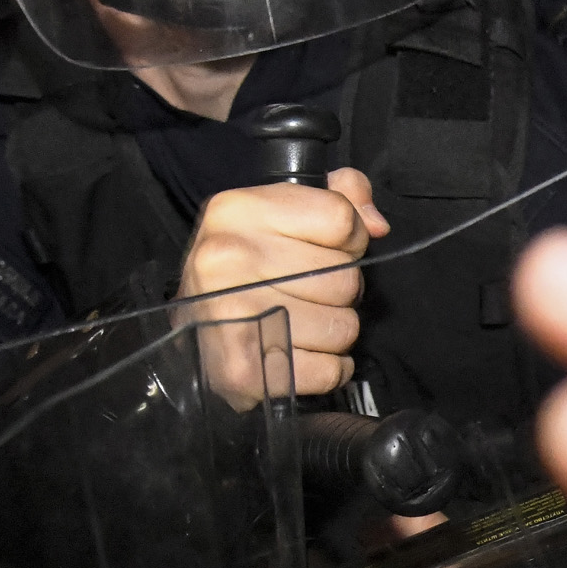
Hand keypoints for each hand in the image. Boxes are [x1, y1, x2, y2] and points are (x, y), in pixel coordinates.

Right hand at [178, 169, 390, 402]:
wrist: (190, 333)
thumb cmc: (243, 271)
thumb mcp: (278, 215)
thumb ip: (340, 197)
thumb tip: (376, 224)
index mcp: (239, 210)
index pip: (341, 219)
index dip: (350, 240)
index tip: (327, 252)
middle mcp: (229, 257)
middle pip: (344, 278)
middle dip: (341, 292)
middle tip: (310, 296)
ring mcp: (232, 314)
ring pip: (342, 326)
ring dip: (335, 333)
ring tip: (302, 326)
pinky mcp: (243, 369)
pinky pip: (329, 370)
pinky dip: (328, 369)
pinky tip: (303, 357)